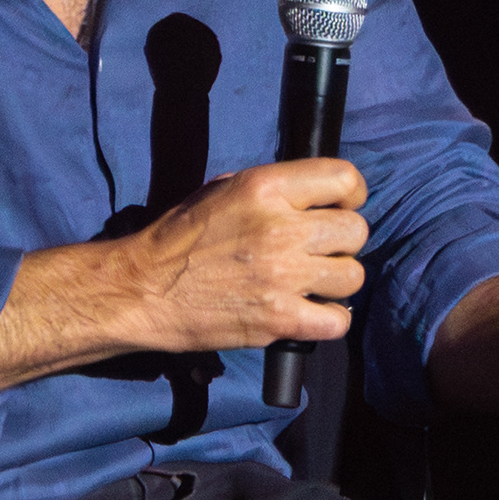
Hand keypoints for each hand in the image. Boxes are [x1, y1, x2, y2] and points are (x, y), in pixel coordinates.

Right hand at [0, 158, 370, 404]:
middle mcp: (281, 228)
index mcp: (266, 188)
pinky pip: (339, 320)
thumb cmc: (178, 239)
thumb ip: (270, 189)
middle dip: (341, 242)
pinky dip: (329, 320)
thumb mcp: (220, 191)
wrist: (142, 290)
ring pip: (353, 275)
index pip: (345, 179)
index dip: (350, 195)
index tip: (338, 207)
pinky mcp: (280, 319)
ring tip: (309, 283)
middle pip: (356, 231)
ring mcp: (283, 276)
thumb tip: (311, 192)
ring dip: (336, 281)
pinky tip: (310, 313)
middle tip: (316, 252)